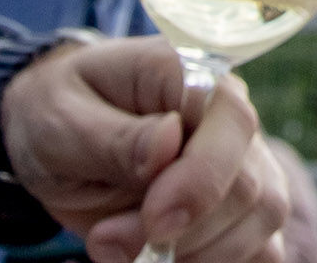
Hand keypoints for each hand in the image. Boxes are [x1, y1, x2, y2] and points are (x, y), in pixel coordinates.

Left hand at [2, 37, 289, 262]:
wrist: (54, 133)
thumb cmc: (56, 112)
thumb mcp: (61, 119)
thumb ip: (113, 136)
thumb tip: (168, 142)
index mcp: (189, 72)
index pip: (232, 122)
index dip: (202, 181)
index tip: (154, 223)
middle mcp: (229, 114)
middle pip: (250, 186)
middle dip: (182, 233)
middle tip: (107, 242)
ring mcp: (243, 160)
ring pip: (262, 221)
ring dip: (196, 254)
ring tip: (122, 249)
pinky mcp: (241, 207)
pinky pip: (262, 248)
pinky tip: (164, 260)